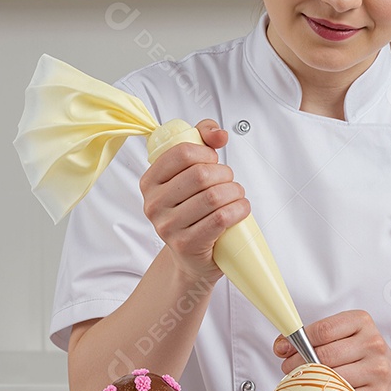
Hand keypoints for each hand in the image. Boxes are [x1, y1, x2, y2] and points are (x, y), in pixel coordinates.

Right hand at [139, 119, 250, 284]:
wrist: (192, 257)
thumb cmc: (193, 210)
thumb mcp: (191, 173)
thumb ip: (202, 140)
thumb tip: (219, 134)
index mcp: (150, 182)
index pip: (180, 153)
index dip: (206, 152)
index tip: (214, 161)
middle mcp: (153, 204)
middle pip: (201, 175)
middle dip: (225, 174)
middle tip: (230, 182)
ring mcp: (168, 226)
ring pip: (213, 197)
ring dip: (235, 193)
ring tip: (237, 196)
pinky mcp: (186, 245)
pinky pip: (220, 219)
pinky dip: (238, 210)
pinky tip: (241, 208)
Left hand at [273, 310, 390, 390]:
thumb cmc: (359, 353)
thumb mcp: (341, 335)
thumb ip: (311, 337)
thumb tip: (280, 345)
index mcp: (362, 322)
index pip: (323, 330)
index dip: (298, 341)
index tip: (284, 349)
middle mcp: (373, 343)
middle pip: (324, 355)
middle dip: (298, 363)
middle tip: (289, 368)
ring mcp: (377, 370)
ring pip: (330, 377)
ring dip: (309, 381)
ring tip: (304, 380)